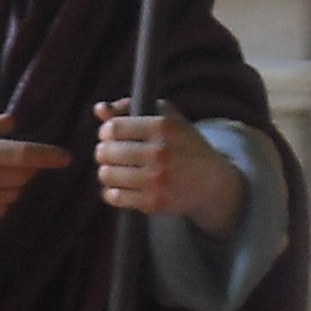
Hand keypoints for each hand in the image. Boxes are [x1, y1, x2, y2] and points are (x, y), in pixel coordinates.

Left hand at [93, 101, 246, 238]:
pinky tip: (118, 187)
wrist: (211, 181)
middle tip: (110, 154)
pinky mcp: (154, 203)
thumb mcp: (165, 117)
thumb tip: (99, 110)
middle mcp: (160, 152)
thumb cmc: (182, 143)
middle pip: (106, 152)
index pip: (114, 128)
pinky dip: (111, 192)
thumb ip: (129, 107)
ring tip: (114, 170)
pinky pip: (114, 197)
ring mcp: (157, 180)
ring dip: (106, 172)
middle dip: (103, 152)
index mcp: (162, 127)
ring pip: (106, 175)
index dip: (106, 132)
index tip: (110, 136)